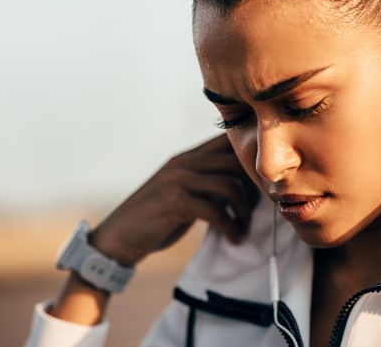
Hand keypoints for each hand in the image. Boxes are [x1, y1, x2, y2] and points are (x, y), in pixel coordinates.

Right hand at [89, 134, 259, 266]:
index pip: (228, 141)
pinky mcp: (174, 201)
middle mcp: (185, 162)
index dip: (251, 159)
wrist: (118, 238)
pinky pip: (216, 210)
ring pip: (229, 186)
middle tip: (256, 211)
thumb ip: (209, 183)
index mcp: (189, 157)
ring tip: (244, 228)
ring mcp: (178, 179)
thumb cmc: (157, 218)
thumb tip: (246, 185)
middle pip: (235, 162)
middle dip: (253, 189)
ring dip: (244, 212)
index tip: (263, 184)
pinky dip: (231, 227)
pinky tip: (234, 238)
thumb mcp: (184, 192)